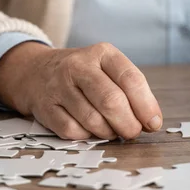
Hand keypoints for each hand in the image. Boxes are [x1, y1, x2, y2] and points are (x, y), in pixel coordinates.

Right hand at [0, 42, 162, 139]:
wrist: (36, 71)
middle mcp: (79, 66)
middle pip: (111, 101)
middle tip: (133, 132)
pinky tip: (90, 130)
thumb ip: (130, 91)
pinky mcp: (45, 106)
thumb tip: (152, 121)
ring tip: (112, 131)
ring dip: (109, 132)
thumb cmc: (83, 74)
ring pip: (92, 120)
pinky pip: (72, 131)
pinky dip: (87, 136)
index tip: (153, 123)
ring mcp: (59, 86)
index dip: (146, 105)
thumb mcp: (107, 69)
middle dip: (128, 124)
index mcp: (102, 53)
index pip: (130, 79)